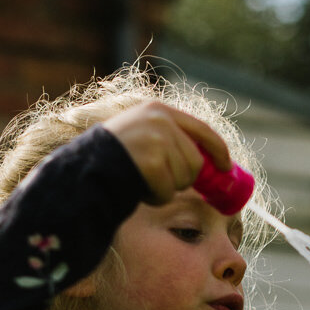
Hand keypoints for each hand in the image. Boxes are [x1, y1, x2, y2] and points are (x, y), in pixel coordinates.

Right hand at [101, 101, 232, 205]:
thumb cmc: (114, 158)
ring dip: (167, 189)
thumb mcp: (142, 134)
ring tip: (143, 180)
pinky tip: (138, 189)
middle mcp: (160, 121)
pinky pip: (168, 192)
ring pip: (184, 179)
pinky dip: (156, 198)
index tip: (226, 166)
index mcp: (160, 111)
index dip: (219, 150)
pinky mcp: (152, 162)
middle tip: (158, 179)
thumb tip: (207, 160)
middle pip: (195, 161)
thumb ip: (169, 138)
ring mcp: (156, 140)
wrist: (83, 169)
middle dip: (183, 178)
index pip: (202, 130)